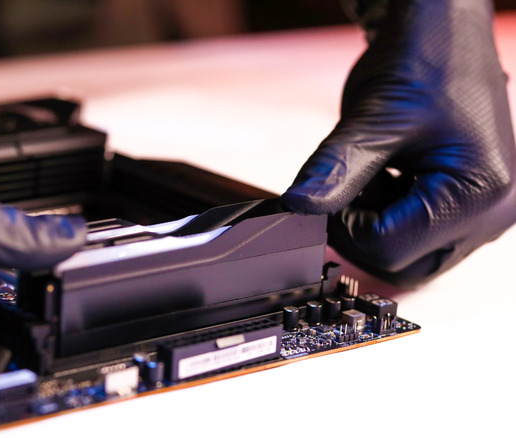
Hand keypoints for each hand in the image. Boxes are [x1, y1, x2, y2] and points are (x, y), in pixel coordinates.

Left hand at [282, 0, 515, 286]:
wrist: (445, 33)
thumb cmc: (425, 62)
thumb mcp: (373, 117)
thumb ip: (334, 169)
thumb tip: (297, 207)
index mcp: (478, 193)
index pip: (389, 248)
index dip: (344, 227)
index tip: (325, 194)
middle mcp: (492, 213)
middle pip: (403, 264)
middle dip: (360, 233)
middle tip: (343, 188)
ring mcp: (484, 212)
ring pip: (410, 256)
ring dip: (375, 226)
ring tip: (371, 176)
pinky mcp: (469, 207)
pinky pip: (421, 236)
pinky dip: (390, 217)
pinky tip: (383, 181)